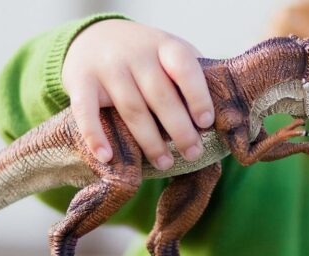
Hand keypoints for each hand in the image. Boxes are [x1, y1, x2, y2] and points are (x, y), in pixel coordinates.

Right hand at [62, 19, 214, 169]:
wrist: (92, 38)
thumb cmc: (144, 58)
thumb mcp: (169, 55)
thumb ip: (192, 78)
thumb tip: (228, 118)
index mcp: (165, 46)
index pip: (184, 67)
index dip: (197, 95)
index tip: (206, 122)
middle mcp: (136, 54)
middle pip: (160, 96)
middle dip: (179, 129)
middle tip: (193, 154)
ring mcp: (108, 68)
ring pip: (131, 109)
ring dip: (149, 142)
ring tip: (164, 164)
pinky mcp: (81, 82)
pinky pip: (87, 112)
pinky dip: (96, 136)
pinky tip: (107, 157)